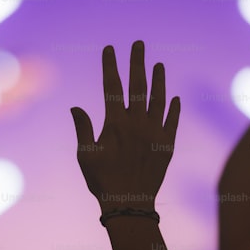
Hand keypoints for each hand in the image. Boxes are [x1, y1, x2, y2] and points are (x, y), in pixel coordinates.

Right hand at [70, 41, 179, 213]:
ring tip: (158, 64)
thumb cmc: (102, 181)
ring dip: (158, 80)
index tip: (109, 49)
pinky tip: (174, 98)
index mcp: (116, 124)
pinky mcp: (167, 145)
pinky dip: (173, 108)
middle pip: (138, 85)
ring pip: (158, 99)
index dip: (110, 66)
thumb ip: (83, 128)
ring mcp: (155, 133)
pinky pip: (172, 121)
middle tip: (138, 44)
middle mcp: (138, 124)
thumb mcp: (85, 155)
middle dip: (137, 62)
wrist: (130, 205)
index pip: (112, 87)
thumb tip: (76, 107)